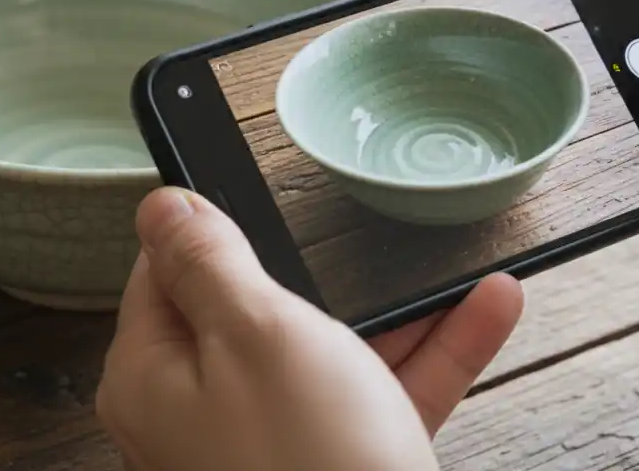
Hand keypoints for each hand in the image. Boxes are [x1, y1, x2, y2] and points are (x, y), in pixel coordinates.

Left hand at [96, 187, 523, 470]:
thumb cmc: (308, 467)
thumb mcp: (254, 330)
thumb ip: (206, 261)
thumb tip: (160, 209)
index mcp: (155, 377)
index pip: (163, 276)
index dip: (209, 232)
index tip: (247, 194)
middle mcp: (203, 417)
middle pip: (254, 316)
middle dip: (322, 277)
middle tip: (353, 238)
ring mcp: (269, 449)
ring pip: (331, 357)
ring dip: (397, 315)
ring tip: (448, 272)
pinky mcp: (332, 470)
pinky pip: (377, 398)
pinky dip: (428, 357)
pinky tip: (483, 311)